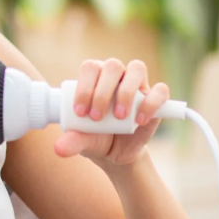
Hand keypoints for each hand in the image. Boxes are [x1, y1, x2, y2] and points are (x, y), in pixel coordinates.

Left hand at [53, 58, 169, 167]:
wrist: (116, 153)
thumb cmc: (95, 137)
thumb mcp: (82, 141)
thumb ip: (71, 141)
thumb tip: (58, 149)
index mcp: (94, 76)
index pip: (90, 67)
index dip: (84, 86)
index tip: (80, 112)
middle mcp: (116, 74)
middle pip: (112, 65)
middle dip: (102, 91)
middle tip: (96, 117)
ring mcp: (137, 84)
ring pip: (137, 69)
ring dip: (126, 92)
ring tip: (119, 117)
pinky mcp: (155, 98)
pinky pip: (160, 90)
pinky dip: (151, 103)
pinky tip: (139, 120)